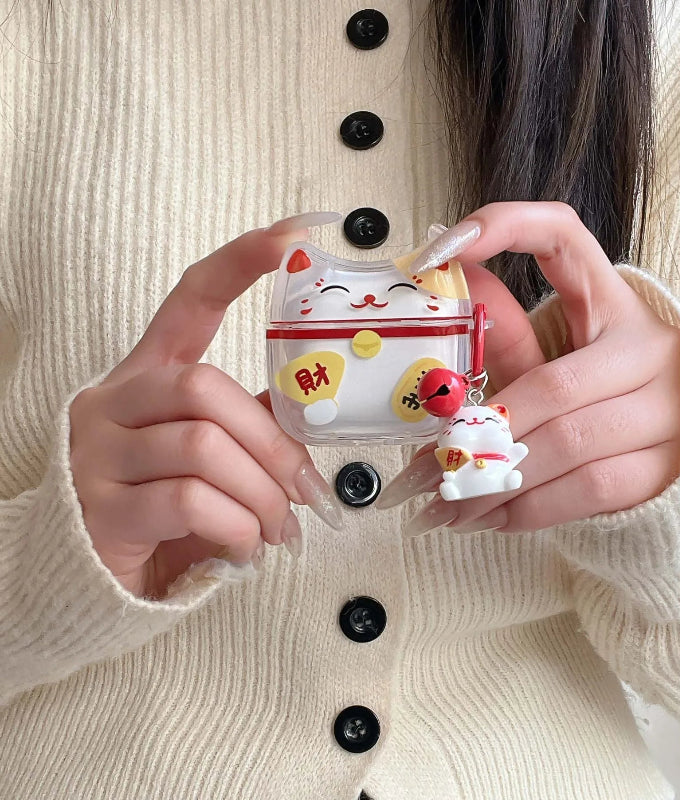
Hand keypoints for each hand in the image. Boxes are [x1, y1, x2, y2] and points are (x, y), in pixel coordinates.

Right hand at [69, 213, 342, 597]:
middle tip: (305, 491)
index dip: (241, 263)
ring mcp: (98, 453)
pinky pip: (188, 501)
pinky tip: (246, 548)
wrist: (90, 578)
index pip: (191, 299)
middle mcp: (114, 401)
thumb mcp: (209, 458)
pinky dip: (239, 527)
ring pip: (204, 447)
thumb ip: (248, 425)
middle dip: (273, 446)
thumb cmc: (164, 510)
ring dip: (262, 495)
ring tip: (280, 528)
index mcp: (148, 375)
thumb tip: (306, 411)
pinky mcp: (99, 509)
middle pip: (207, 388)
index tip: (293, 234)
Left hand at [379, 202, 679, 534]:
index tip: (438, 251)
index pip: (564, 237)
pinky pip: (586, 489)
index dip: (505, 228)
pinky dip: (526, 508)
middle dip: (478, 431)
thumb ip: (503, 338)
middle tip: (421, 470)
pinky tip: (487, 517)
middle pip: (553, 383)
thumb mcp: (548, 364)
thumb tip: (441, 295)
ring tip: (442, 505)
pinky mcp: (669, 466)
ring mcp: (670, 408)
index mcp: (613, 301)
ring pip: (565, 444)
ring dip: (492, 481)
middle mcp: (652, 346)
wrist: (667, 467)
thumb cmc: (591, 406)